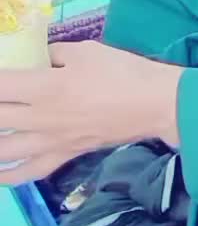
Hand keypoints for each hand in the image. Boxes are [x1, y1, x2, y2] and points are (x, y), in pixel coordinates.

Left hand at [0, 41, 180, 185]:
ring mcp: (51, 141)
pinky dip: (8, 175)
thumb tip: (38, 58)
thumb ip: (54, 54)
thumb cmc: (121, 72)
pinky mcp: (65, 155)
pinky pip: (30, 171)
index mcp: (45, 87)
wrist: (154, 104)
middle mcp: (41, 118)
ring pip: (4, 149)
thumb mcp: (85, 50)